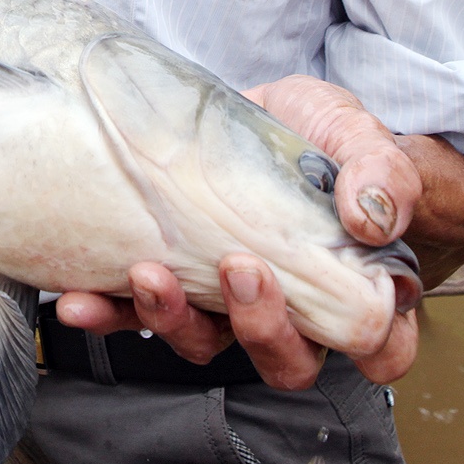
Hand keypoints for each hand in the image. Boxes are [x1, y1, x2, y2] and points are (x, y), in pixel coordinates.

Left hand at [56, 75, 463, 388]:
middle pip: (284, 358)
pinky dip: (108, 312)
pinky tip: (82, 298)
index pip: (381, 345)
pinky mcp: (172, 273)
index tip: (343, 327)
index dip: (372, 352)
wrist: (254, 105)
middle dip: (260, 328)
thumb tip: (371, 217)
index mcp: (349, 283)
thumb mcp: (355, 133)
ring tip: (149, 276)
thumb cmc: (318, 131)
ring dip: (173, 322)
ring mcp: (222, 297)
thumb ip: (379, 171)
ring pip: (205, 342)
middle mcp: (285, 305)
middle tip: (239, 268)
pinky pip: (134, 313)